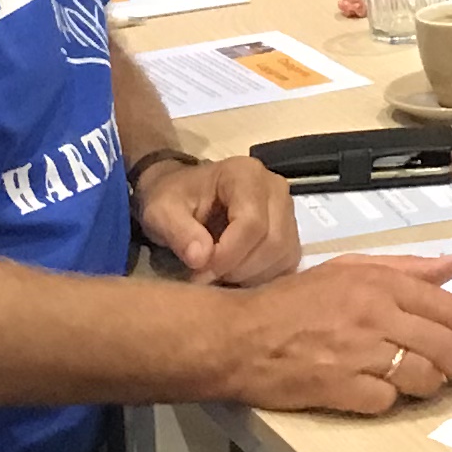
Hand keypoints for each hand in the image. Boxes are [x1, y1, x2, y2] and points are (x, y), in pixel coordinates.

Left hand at [135, 154, 298, 284]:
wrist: (182, 196)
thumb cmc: (173, 200)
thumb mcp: (161, 212)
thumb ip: (179, 232)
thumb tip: (201, 258)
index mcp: (245, 174)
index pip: (252, 223)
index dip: (228, 255)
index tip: (199, 271)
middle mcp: (275, 188)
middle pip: (273, 241)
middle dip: (238, 269)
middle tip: (207, 276)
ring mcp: (287, 211)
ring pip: (283, 255)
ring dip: (250, 275)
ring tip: (219, 274)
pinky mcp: (290, 233)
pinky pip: (286, 263)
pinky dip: (262, 277)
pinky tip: (236, 275)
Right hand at [215, 252, 451, 415]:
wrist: (239, 336)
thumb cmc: (292, 302)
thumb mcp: (347, 269)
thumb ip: (404, 268)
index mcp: (378, 283)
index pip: (446, 307)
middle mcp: (373, 314)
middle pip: (443, 344)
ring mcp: (357, 353)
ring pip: (422, 375)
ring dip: (432, 384)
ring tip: (428, 383)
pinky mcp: (340, 387)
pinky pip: (386, 400)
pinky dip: (391, 400)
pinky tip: (383, 393)